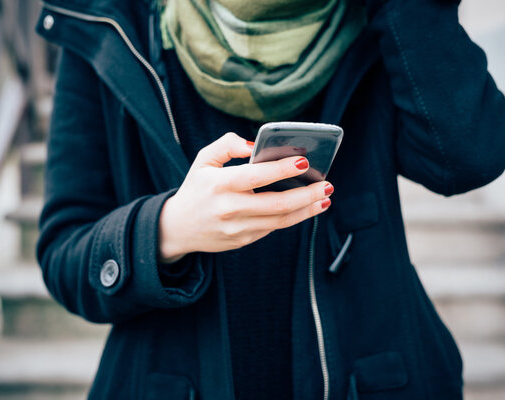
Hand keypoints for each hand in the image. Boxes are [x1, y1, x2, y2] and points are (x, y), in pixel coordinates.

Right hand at [158, 132, 333, 262]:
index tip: (304, 161)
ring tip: (325, 198)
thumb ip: (227, 145)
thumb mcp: (203, 160)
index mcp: (219, 184)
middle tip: (327, 184)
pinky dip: (293, 218)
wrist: (177, 228)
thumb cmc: (196, 188)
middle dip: (306, 194)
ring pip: (280, 220)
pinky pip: (273, 228)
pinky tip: (307, 208)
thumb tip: (255, 145)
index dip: (282, 169)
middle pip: (276, 204)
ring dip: (307, 209)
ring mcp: (237, 228)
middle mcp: (229, 208)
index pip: (257, 176)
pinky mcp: (242, 241)